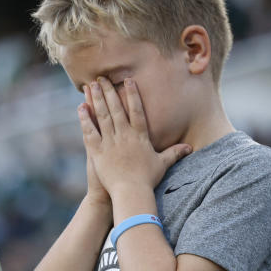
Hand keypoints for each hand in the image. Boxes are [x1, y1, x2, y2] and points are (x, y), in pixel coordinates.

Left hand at [79, 78, 189, 198]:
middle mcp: (124, 135)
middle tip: (102, 78)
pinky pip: (90, 131)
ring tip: (91, 85)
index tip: (128, 81)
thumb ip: (174, 153)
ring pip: (102, 116)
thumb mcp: (162, 164)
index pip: (137, 110)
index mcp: (139, 136)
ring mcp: (110, 142)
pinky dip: (84, 119)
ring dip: (96, 99)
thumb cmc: (147, 180)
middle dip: (109, 91)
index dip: (132, 94)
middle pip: (116, 108)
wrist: (131, 193)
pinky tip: (80, 107)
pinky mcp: (98, 151)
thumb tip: (190, 148)